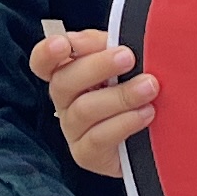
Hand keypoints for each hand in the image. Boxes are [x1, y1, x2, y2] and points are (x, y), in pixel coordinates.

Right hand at [31, 24, 153, 178]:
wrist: (153, 133)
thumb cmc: (133, 87)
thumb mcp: (121, 60)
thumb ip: (105, 46)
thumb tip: (98, 42)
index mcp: (67, 72)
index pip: (43, 62)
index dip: (46, 53)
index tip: (62, 44)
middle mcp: (64, 101)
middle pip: (63, 82)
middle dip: (97, 67)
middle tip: (127, 57)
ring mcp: (72, 130)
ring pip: (84, 110)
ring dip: (120, 96)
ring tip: (149, 87)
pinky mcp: (86, 154)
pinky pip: (99, 138)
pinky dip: (125, 122)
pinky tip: (146, 113)